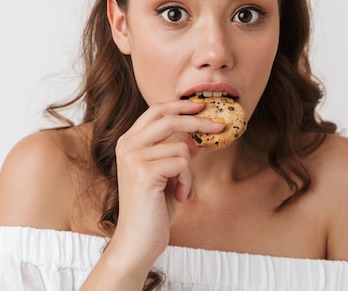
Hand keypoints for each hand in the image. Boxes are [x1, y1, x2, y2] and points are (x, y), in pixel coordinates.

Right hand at [107, 100, 223, 272]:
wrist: (137, 241)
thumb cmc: (152, 209)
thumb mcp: (166, 175)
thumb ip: (174, 153)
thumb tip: (198, 137)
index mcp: (128, 142)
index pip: (155, 111)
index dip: (180, 106)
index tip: (202, 106)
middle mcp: (127, 145)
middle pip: (168, 118)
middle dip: (198, 121)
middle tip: (220, 125)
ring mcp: (133, 157)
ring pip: (182, 147)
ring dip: (191, 172)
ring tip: (183, 190)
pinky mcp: (144, 172)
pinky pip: (183, 164)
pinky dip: (188, 181)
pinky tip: (180, 197)